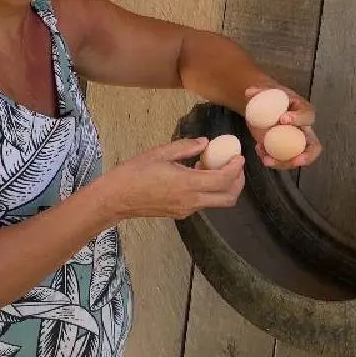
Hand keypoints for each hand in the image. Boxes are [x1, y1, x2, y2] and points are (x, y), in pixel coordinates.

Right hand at [99, 137, 244, 219]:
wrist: (116, 198)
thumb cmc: (134, 173)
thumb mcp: (159, 153)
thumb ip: (185, 147)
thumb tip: (205, 142)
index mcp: (188, 184)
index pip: (224, 180)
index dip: (236, 168)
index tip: (239, 156)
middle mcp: (191, 200)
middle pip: (228, 198)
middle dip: (237, 182)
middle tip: (235, 165)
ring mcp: (186, 210)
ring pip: (216, 202)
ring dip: (222, 186)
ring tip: (212, 166)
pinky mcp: (180, 214)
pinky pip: (203, 203)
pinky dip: (208, 190)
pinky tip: (195, 175)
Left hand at [242, 84, 322, 170]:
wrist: (262, 108)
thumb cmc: (270, 98)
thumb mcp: (266, 92)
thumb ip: (259, 91)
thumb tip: (249, 92)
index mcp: (302, 110)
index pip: (307, 115)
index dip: (298, 118)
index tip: (282, 119)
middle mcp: (304, 130)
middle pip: (314, 146)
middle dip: (307, 156)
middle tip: (294, 160)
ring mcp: (295, 143)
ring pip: (297, 159)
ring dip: (283, 163)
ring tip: (266, 160)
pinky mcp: (284, 151)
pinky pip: (282, 161)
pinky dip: (271, 160)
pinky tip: (259, 150)